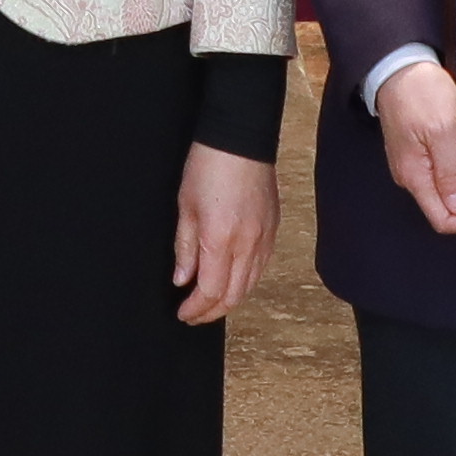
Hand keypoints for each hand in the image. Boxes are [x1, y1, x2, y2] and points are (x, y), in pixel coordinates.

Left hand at [167, 142, 273, 325]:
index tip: (183, 313)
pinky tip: (232, 280)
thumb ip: (185, 248)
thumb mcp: (185, 208)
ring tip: (210, 303)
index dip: (196, 309)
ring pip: (250, 285)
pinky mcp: (273, 229)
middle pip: (233, 295)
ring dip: (230, 299)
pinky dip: (245, 282)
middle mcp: (248, 244)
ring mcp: (264, 238)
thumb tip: (183, 279)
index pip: (211, 291)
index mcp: (221, 240)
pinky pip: (261, 267)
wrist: (240, 139)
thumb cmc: (208, 166)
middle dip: (212, 312)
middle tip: (194, 315)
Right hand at [371, 56, 455, 238]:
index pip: (443, 219)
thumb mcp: (444, 130)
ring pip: (440, 195)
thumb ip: (451, 172)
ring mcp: (411, 164)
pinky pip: (437, 177)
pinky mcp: (416, 151)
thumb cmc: (419, 92)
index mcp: (415, 175)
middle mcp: (410, 175)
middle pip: (441, 211)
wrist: (399, 66)